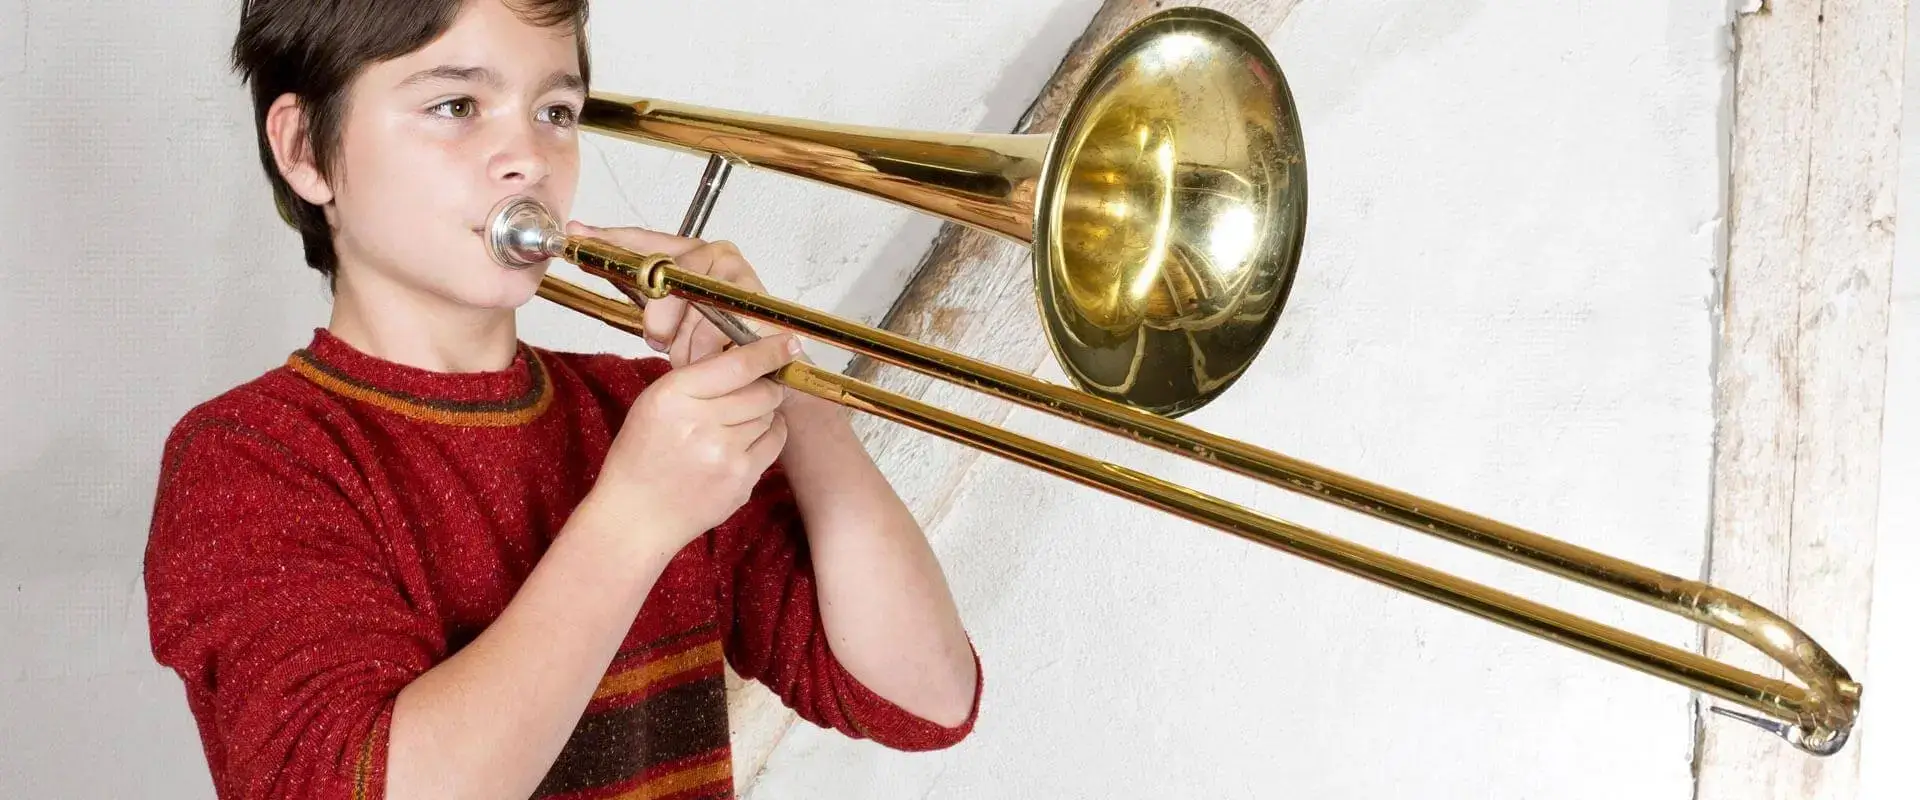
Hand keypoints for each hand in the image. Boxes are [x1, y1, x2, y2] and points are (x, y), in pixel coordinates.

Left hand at [564, 222, 787, 368]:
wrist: (766, 369)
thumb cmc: (717, 341)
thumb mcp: (671, 318)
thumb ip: (640, 291)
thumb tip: (584, 244)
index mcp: (690, 254)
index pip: (644, 241)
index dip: (610, 238)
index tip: (577, 233)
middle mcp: (716, 254)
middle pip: (669, 276)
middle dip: (659, 317)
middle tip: (659, 340)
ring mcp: (738, 274)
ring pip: (692, 307)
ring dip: (685, 343)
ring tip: (691, 355)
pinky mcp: (757, 299)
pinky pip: (715, 328)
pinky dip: (705, 351)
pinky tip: (710, 358)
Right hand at [580, 332, 804, 554]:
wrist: (634, 516)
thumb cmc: (642, 455)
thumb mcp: (655, 403)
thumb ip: (698, 379)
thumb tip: (750, 359)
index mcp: (674, 395)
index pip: (738, 364)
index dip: (770, 351)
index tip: (790, 343)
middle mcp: (701, 423)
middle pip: (763, 391)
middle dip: (764, 388)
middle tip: (752, 393)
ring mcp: (724, 455)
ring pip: (769, 416)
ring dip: (761, 415)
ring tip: (735, 425)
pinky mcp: (741, 480)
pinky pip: (774, 443)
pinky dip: (767, 437)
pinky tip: (745, 442)